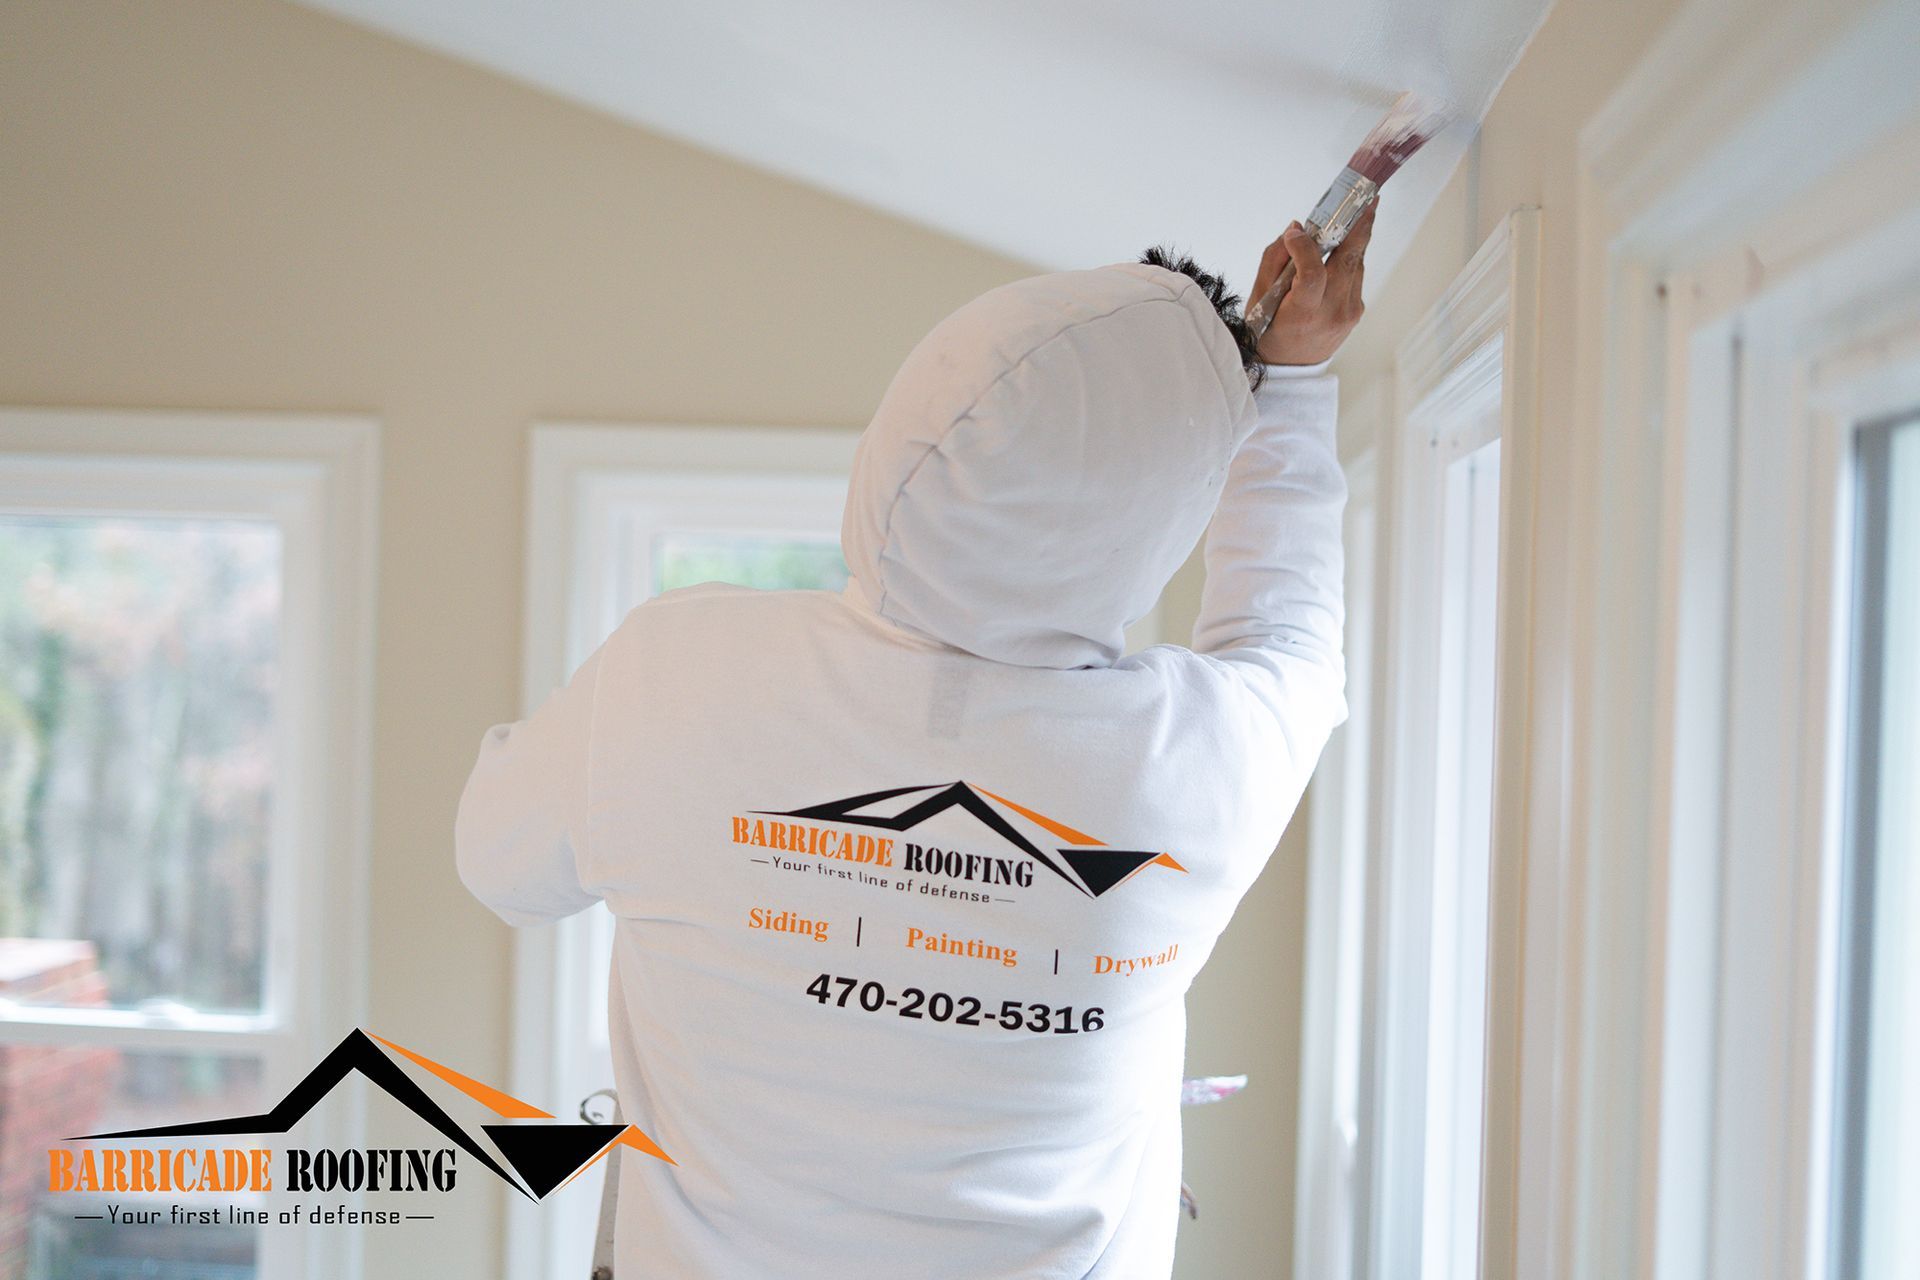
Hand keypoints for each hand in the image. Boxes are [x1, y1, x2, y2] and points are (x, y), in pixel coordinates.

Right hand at [1248, 199, 1374, 365]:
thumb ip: (1274, 261)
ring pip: (1356, 263)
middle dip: (1359, 225)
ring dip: (1353, 238)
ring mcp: (1349, 312)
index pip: (1313, 274)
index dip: (1306, 247)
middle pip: (1350, 260)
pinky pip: (1355, 274)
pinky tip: (1339, 247)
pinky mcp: (1357, 310)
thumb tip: (1295, 228)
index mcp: (1304, 313)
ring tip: (1353, 211)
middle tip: (1367, 197)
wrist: (1290, 369)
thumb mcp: (1259, 299)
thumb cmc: (1268, 331)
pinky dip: (1347, 257)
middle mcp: (1332, 313)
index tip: (1296, 233)